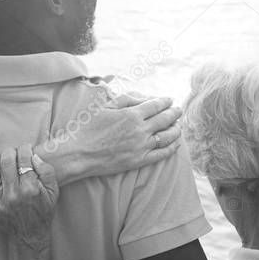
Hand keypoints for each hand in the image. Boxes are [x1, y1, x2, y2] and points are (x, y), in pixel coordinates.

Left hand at [0, 145, 58, 250]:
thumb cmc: (43, 211)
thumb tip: (33, 156)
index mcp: (30, 189)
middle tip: (12, 151)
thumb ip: (46, 171)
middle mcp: (13, 195)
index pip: (24, 160)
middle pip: (6, 163)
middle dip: (9, 151)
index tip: (26, 148)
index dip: (25, 149)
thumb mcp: (53, 191)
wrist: (32, 235)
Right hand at [47, 93, 183, 182]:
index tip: (170, 100)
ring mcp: (141, 146)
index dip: (165, 101)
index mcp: (131, 114)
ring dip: (176, 129)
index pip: (156, 105)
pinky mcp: (139, 161)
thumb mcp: (106, 107)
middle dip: (174, 113)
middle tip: (179, 110)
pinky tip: (176, 143)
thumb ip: (127, 99)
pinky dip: (172, 147)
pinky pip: (162, 154)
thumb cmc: (88, 128)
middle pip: (165, 119)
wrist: (79, 154)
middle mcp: (140, 130)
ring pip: (167, 136)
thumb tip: (144, 98)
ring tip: (179, 125)